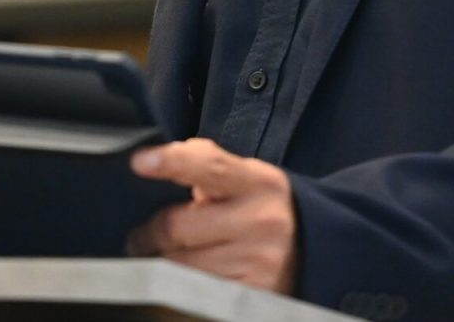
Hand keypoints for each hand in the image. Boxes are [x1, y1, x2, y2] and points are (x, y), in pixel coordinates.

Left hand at [125, 138, 297, 293]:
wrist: (313, 250)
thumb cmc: (263, 207)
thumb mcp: (246, 176)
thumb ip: (206, 163)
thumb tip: (158, 159)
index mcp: (258, 183)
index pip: (210, 166)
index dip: (172, 161)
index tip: (140, 162)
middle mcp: (262, 221)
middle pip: (178, 227)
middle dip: (148, 233)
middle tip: (141, 235)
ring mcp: (259, 262)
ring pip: (179, 266)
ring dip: (160, 262)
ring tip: (162, 256)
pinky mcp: (251, 295)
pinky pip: (194, 292)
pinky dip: (178, 285)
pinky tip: (183, 276)